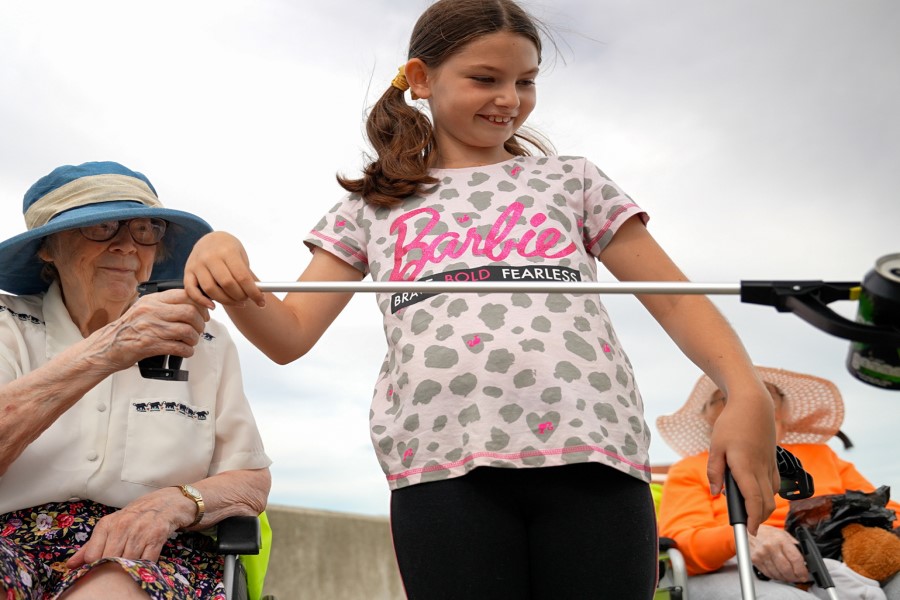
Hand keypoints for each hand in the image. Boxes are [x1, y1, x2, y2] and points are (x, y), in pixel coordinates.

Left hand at [66, 488, 189, 567]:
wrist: (169, 502)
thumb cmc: (137, 516)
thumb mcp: (112, 526)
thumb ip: (91, 546)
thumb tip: (70, 565)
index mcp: (106, 524)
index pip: (92, 556)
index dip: (95, 568)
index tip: (101, 571)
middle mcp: (122, 525)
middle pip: (109, 561)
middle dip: (112, 570)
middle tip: (116, 574)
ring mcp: (140, 530)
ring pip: (127, 561)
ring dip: (129, 569)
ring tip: (130, 570)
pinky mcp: (157, 535)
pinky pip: (147, 559)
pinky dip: (145, 566)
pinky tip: (144, 565)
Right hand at [88, 289, 208, 371]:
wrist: (105, 347)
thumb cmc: (126, 330)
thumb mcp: (143, 309)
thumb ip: (163, 305)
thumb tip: (191, 304)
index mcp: (151, 300)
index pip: (184, 294)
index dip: (200, 304)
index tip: (206, 311)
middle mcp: (151, 311)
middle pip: (189, 312)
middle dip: (200, 322)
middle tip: (199, 329)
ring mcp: (151, 328)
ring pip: (187, 330)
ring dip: (194, 338)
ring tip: (191, 341)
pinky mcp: (150, 345)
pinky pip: (179, 347)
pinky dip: (187, 351)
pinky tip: (185, 351)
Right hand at [184, 231, 264, 307]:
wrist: (209, 239)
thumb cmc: (228, 249)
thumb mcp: (240, 255)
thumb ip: (245, 273)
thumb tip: (257, 294)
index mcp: (227, 251)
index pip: (242, 277)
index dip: (253, 292)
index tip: (261, 301)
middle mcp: (210, 257)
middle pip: (227, 284)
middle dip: (240, 297)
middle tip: (247, 300)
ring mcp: (197, 264)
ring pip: (211, 290)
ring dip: (226, 301)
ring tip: (236, 302)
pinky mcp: (187, 272)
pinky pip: (192, 291)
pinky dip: (202, 301)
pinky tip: (213, 306)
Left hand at [707, 384, 778, 534]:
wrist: (753, 405)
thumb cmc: (732, 423)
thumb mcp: (716, 446)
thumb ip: (715, 471)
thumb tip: (716, 493)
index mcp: (745, 466)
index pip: (752, 500)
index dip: (752, 519)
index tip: (748, 532)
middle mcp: (761, 468)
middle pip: (765, 503)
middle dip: (758, 519)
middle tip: (746, 527)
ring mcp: (769, 465)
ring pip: (771, 495)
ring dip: (763, 507)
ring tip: (750, 512)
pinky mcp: (773, 461)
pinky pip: (773, 484)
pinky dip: (767, 494)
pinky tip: (757, 494)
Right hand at [749, 525, 809, 582]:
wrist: (748, 531)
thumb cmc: (766, 533)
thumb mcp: (783, 534)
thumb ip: (794, 545)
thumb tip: (805, 558)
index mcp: (780, 539)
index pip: (795, 559)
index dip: (802, 570)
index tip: (805, 575)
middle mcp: (771, 547)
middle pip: (787, 569)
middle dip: (795, 577)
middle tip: (799, 578)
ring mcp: (762, 554)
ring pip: (778, 574)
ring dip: (786, 578)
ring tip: (789, 576)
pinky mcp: (755, 560)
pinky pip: (769, 574)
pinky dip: (776, 576)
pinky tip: (779, 574)